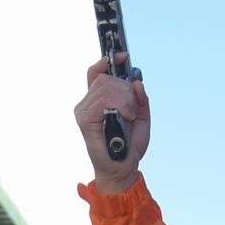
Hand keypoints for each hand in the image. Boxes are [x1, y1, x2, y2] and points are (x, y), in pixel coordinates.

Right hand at [75, 57, 149, 193]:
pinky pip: (103, 99)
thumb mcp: (141, 117)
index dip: (107, 61)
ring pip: (106, 87)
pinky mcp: (84, 119)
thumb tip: (137, 81)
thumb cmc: (130, 146)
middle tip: (132, 109)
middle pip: (106, 78)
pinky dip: (120, 105)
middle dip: (126, 90)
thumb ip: (140, 98)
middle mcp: (87, 103)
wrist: (124, 169)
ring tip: (129, 116)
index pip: (96, 72)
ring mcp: (84, 111)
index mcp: (98, 101)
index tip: (123, 55)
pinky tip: (125, 117)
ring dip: (125, 99)